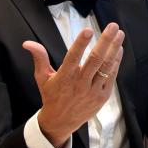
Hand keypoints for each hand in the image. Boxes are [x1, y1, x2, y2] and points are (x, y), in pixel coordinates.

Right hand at [22, 23, 124, 147]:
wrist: (61, 121)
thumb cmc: (51, 95)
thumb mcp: (42, 77)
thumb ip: (39, 58)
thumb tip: (27, 43)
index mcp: (64, 77)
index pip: (73, 57)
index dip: (80, 44)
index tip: (88, 30)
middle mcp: (80, 84)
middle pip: (95, 60)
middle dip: (105, 41)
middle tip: (113, 26)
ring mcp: (93, 90)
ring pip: (106, 67)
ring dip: (114, 49)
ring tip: (120, 34)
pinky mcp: (102, 96)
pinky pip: (111, 77)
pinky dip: (116, 62)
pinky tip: (119, 49)